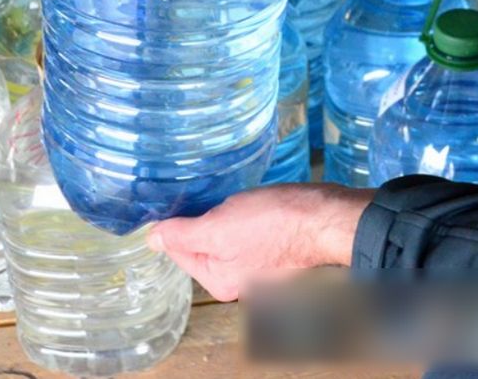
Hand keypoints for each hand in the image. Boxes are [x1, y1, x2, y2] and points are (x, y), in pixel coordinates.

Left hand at [147, 183, 374, 301]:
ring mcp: (258, 264)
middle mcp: (237, 279)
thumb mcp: (218, 226)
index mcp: (218, 281)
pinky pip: (248, 230)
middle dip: (205, 217)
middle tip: (213, 195)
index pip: (180, 248)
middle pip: (203, 242)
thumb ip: (182, 235)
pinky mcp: (275, 248)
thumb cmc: (274, 223)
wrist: (325, 217)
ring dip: (226, 214)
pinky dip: (246, 214)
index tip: (183, 199)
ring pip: (226, 234)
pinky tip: (255, 202)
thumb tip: (152, 239)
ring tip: (237, 198)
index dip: (177, 223)